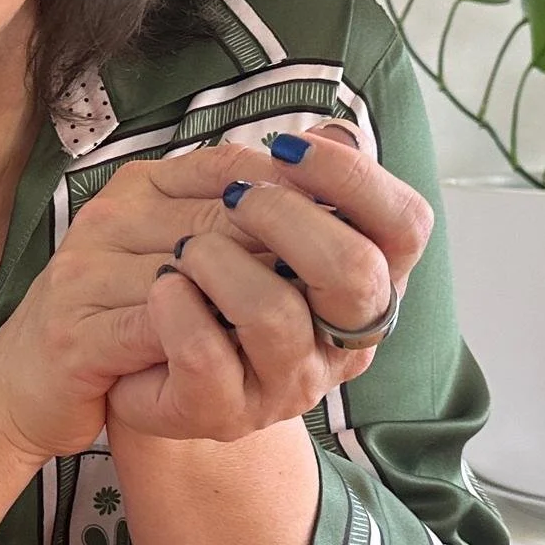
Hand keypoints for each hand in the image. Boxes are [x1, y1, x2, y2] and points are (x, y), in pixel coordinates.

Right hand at [0, 139, 302, 463]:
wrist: (25, 386)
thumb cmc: (114, 322)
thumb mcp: (173, 260)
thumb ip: (231, 225)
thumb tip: (330, 191)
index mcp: (140, 188)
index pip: (234, 168)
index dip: (300, 200)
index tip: (348, 237)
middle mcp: (110, 215)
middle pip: (228, 216)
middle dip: (290, 261)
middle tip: (333, 296)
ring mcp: (88, 271)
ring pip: (201, 271)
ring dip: (256, 307)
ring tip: (298, 333)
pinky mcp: (77, 332)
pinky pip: (162, 329)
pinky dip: (209, 345)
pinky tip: (243, 363)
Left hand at [105, 125, 434, 442]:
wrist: (140, 363)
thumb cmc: (213, 284)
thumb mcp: (255, 224)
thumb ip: (297, 183)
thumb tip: (338, 131)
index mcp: (366, 285)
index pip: (404, 226)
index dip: (355, 178)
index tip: (291, 148)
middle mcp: (342, 341)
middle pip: (355, 271)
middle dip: (286, 215)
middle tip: (236, 198)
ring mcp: (286, 385)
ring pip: (276, 314)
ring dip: (218, 261)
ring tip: (184, 251)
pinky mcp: (222, 414)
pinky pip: (207, 357)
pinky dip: (177, 308)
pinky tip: (163, 290)